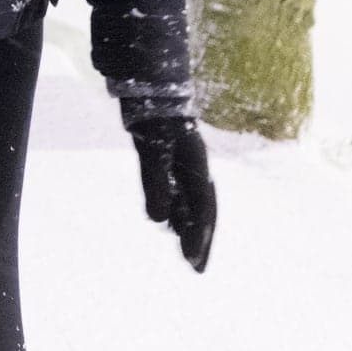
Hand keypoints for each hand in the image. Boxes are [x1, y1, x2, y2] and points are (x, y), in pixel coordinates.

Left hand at [128, 114, 215, 271]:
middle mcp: (193, 168)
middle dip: (199, 239)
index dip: (200, 238)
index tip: (194, 264)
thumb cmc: (154, 118)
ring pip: (188, 201)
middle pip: (201, 210)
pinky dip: (172, 207)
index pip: (203, 211)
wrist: (148, 84)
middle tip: (196, 267)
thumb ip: (156, 184)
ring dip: (186, 225)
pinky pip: (174, 189)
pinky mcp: (165, 156)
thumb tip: (158, 221)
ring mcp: (180, 162)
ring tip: (185, 250)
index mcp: (196, 169)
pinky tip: (165, 220)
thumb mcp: (153, 151)